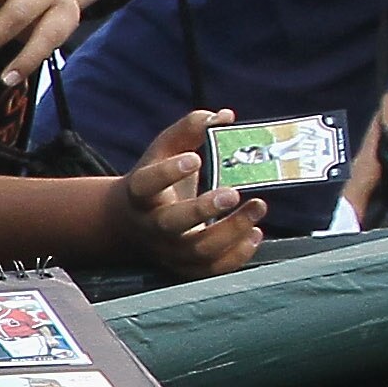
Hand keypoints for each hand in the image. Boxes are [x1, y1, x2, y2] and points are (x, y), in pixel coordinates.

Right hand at [120, 106, 263, 279]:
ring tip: (258, 207)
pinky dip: (237, 255)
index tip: (194, 159)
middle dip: (203, 210)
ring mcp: (167, 250)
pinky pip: (211, 269)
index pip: (146, 184)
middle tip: (233, 192)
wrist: (129, 223)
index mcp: (140, 193)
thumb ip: (189, 131)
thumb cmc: (155, 182)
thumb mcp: (163, 152)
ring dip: (232, 230)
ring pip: (198, 250)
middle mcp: (151, 225)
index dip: (168, 173)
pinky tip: (255, 233)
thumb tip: (223, 116)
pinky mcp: (184, 267)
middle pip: (171, 224)